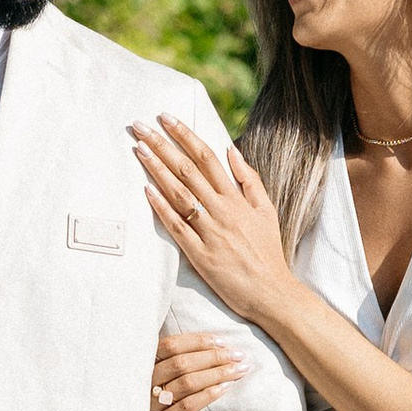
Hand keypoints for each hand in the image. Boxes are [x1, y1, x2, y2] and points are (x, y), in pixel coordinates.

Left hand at [131, 115, 293, 327]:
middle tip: (139, 126)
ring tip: (139, 149)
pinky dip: (161, 207)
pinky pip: (177, 227)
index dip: (184, 135)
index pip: (206, 156)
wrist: (272, 292)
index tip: (165, 118)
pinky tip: (146, 190)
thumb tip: (232, 151)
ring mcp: (210, 232)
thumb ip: (249, 180)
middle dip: (161, 145)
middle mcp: (222, 210)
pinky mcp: (200, 255)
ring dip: (157, 169)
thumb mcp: (266, 210)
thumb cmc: (267, 252)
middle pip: (187, 170)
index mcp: (236, 198)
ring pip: (179, 193)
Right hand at [146, 321, 248, 410]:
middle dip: (213, 357)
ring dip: (217, 373)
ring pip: (184, 383)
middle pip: (178, 363)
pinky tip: (225, 388)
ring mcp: (147, 409)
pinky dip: (207, 395)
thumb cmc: (182, 406)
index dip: (197, 341)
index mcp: (142, 367)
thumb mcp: (177, 379)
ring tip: (239, 370)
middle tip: (239, 356)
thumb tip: (221, 342)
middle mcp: (140, 386)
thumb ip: (187, 361)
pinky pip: (186, 407)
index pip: (169, 346)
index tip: (223, 342)